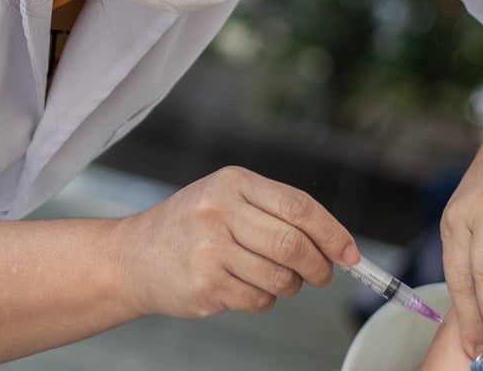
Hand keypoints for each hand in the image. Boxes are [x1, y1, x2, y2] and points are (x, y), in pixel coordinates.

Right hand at [110, 166, 356, 318]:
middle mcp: (220, 212)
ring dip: (291, 286)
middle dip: (319, 266)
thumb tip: (338, 245)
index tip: (350, 253)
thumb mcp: (228, 198)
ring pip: (280, 277)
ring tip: (279, 279)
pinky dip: (265, 300)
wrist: (132, 257)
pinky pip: (258, 300)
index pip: (299, 207)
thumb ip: (278, 213)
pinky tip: (248, 287)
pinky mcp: (204, 286)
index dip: (332, 233)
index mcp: (233, 183)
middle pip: (293, 245)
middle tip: (323, 275)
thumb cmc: (191, 226)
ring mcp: (209, 250)